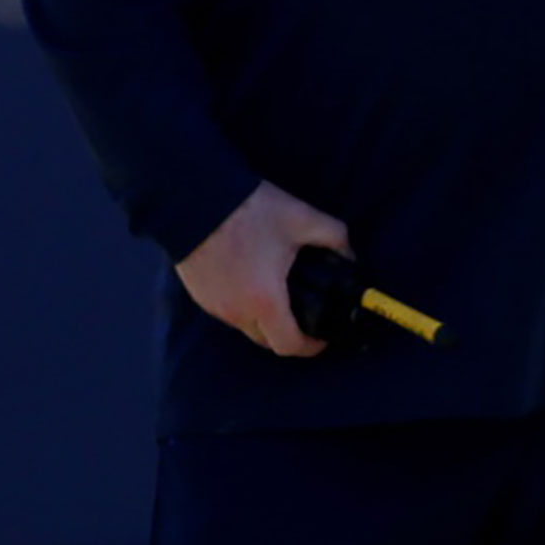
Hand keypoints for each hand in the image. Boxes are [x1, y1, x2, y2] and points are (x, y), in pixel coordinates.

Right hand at [175, 181, 353, 356]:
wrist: (194, 197)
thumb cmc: (247, 210)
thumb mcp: (300, 217)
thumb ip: (335, 236)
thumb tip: (349, 256)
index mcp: (265, 301)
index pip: (290, 346)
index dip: (311, 347)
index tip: (321, 336)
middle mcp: (237, 312)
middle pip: (267, 340)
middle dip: (288, 333)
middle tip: (302, 312)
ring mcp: (215, 305)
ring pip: (245, 326)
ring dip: (263, 317)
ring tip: (276, 290)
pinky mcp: (199, 294)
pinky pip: (227, 310)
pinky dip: (241, 303)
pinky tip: (248, 277)